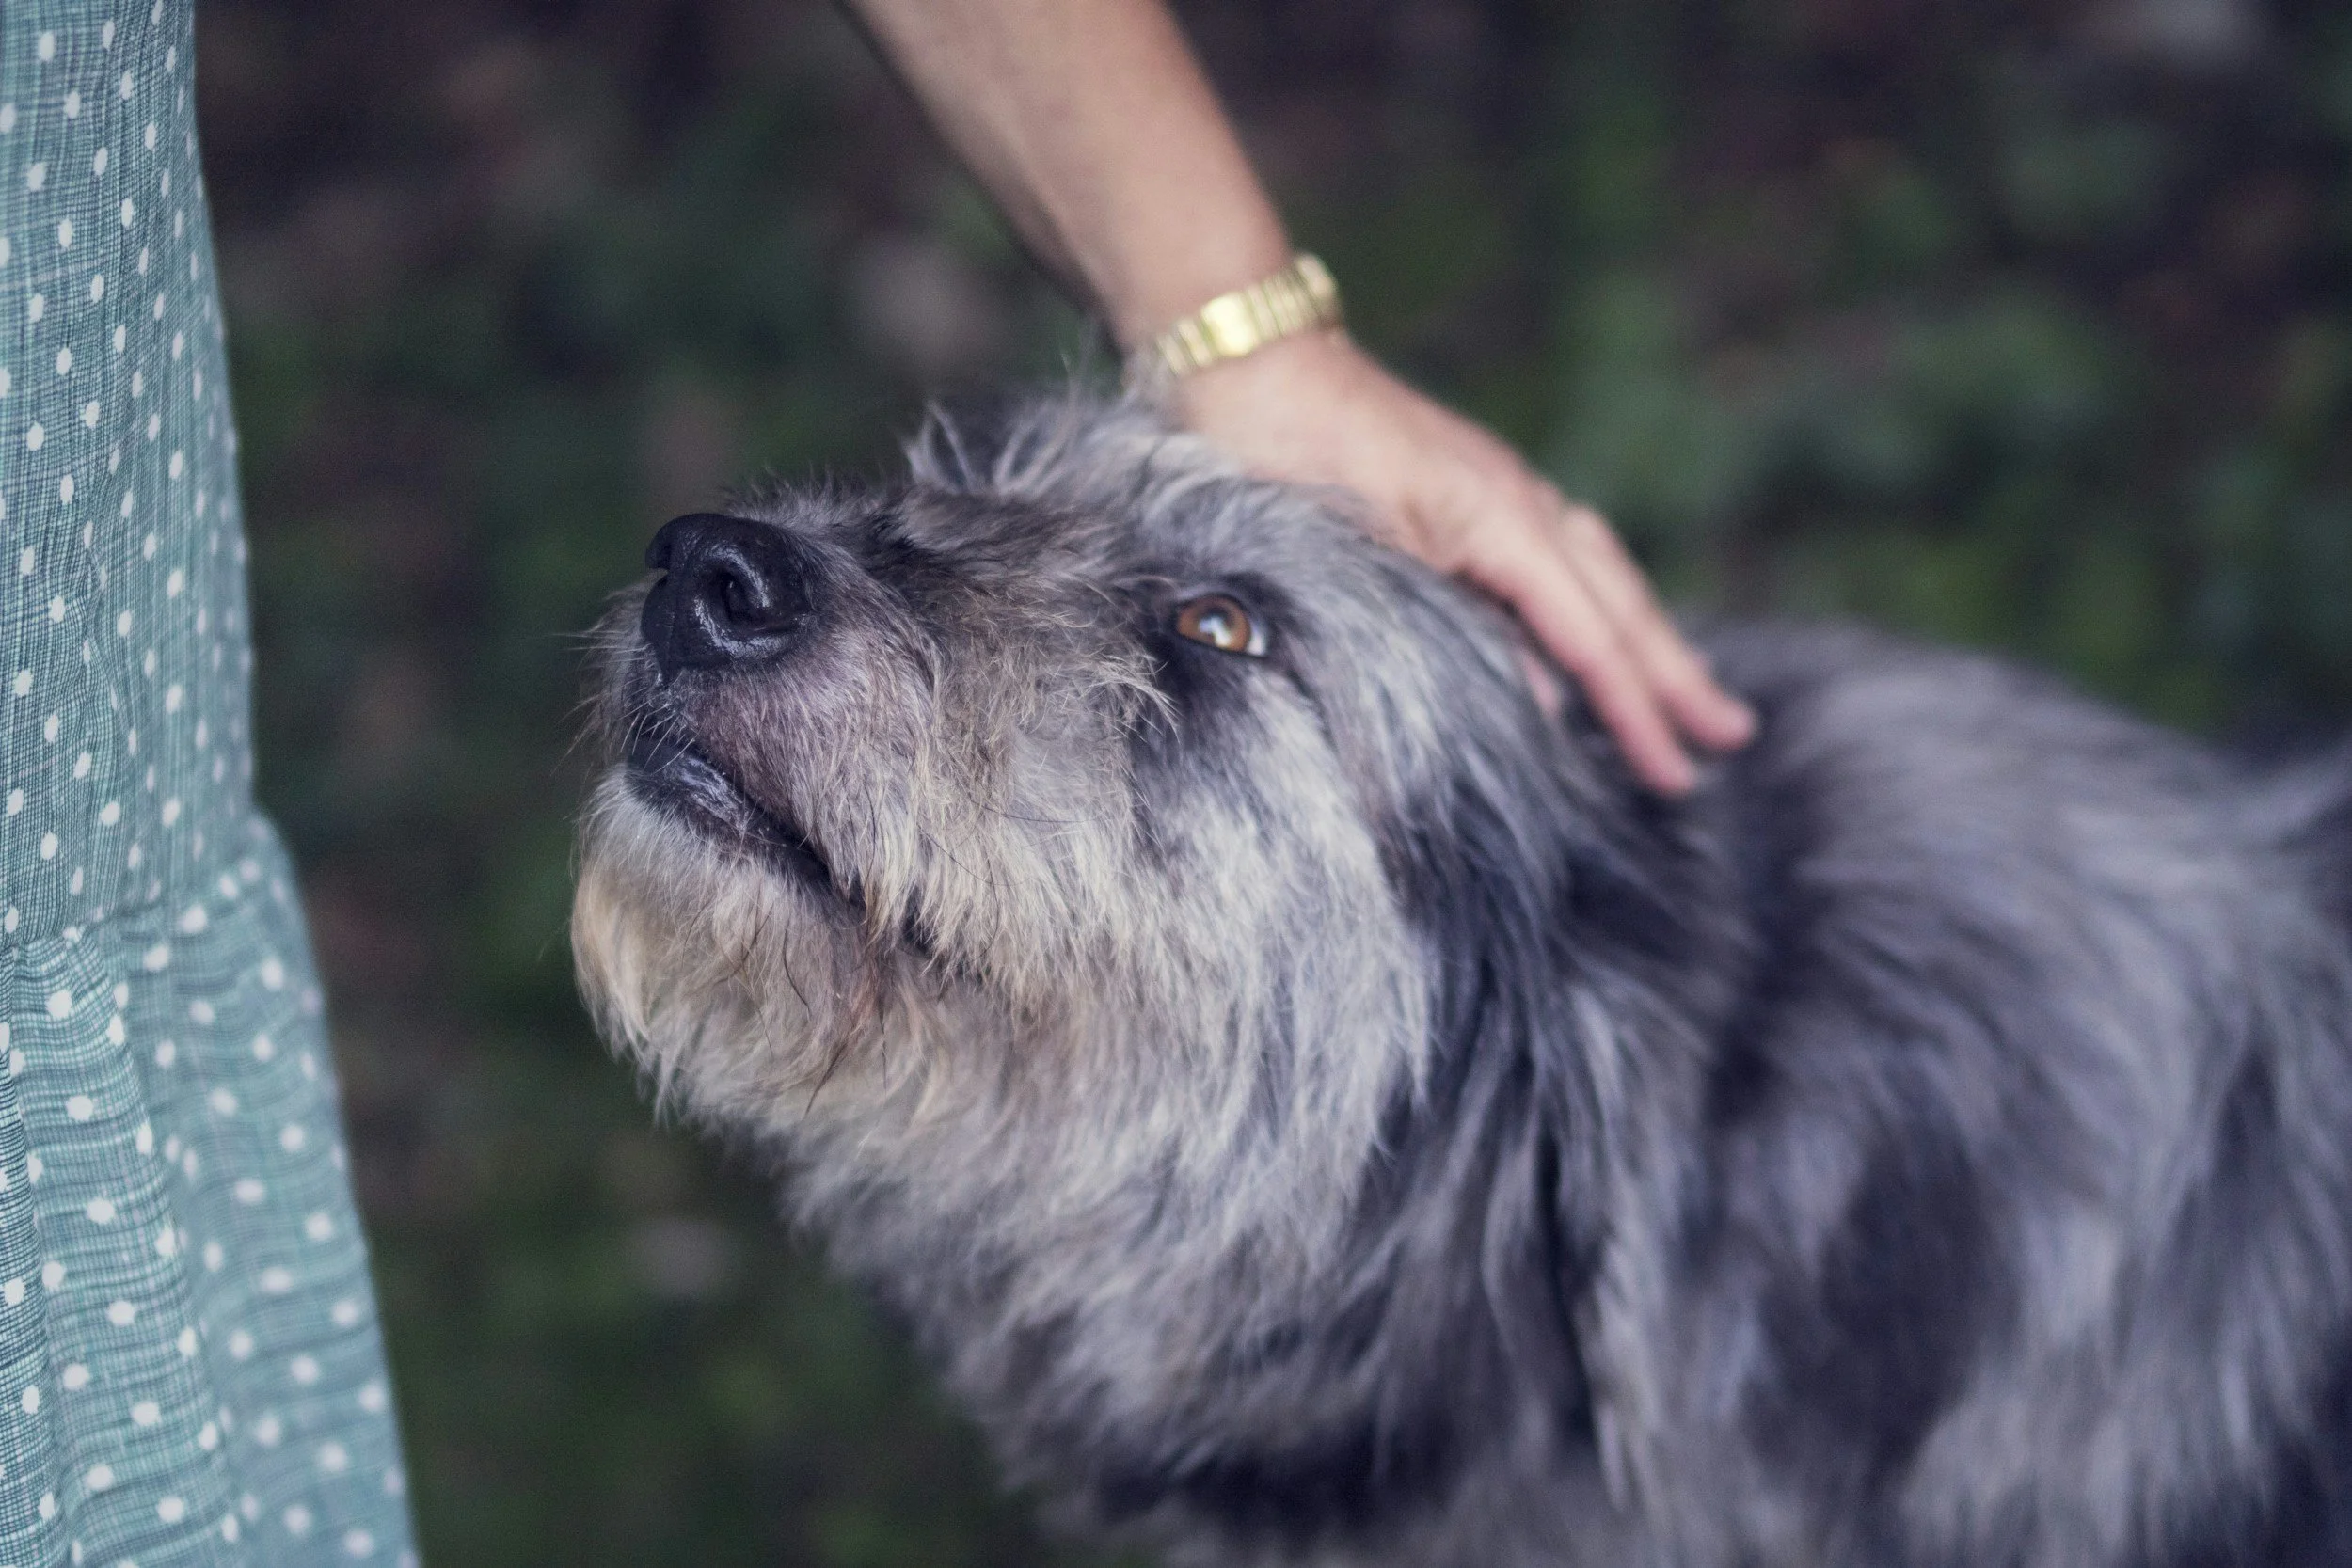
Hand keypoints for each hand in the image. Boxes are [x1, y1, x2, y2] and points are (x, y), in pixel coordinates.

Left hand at [1170, 332, 1754, 793]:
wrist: (1247, 361)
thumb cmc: (1287, 451)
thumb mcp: (1364, 558)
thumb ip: (1451, 628)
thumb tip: (1542, 699)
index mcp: (1504, 520)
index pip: (1590, 638)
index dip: (1636, 713)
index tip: (1676, 775)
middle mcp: (1520, 501)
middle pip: (1620, 603)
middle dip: (1675, 676)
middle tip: (1732, 737)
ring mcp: (1498, 491)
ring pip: (1597, 576)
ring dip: (1645, 639)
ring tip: (1689, 692)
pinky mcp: (1467, 492)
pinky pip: (1557, 560)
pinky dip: (1591, 605)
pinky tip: (1590, 631)